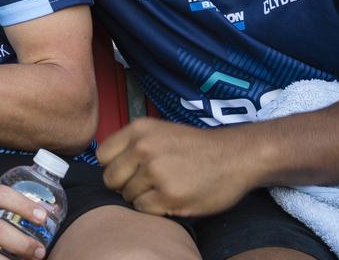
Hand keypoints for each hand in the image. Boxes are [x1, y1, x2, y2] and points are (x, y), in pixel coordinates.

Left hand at [98, 118, 259, 216]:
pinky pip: (143, 209)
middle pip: (111, 179)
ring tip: (165, 187)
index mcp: (139, 130)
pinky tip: (171, 197)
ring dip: (142, 197)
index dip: (114, 166)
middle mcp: (144, 148)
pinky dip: (155, 208)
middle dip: (125, 185)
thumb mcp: (160, 131)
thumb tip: (107, 167)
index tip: (128, 170)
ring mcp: (156, 172)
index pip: (102, 155)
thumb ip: (132, 144)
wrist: (236, 156)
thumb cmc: (196, 147)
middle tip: (147, 183)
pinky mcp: (169, 196)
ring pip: (127, 196)